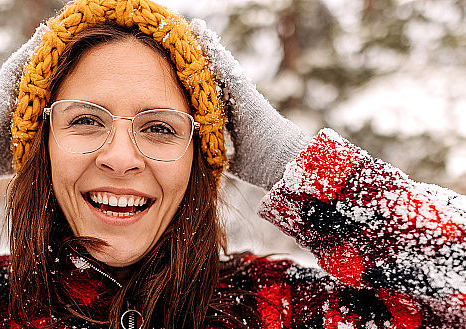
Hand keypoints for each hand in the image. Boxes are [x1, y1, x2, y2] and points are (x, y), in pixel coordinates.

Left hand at [189, 19, 307, 190]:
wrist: (283, 161)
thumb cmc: (262, 164)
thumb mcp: (232, 158)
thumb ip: (218, 154)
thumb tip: (205, 160)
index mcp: (232, 115)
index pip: (210, 94)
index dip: (197, 80)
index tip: (182, 68)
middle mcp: (236, 100)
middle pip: (213, 74)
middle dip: (201, 56)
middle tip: (181, 37)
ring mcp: (241, 93)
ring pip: (220, 65)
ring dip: (207, 46)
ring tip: (194, 26)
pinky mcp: (244, 91)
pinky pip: (226, 67)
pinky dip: (214, 51)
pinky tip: (202, 35)